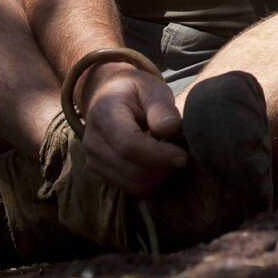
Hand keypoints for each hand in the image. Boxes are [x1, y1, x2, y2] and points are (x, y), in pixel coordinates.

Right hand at [79, 64, 188, 196]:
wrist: (110, 95)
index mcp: (104, 114)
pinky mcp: (102, 174)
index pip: (129, 145)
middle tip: (182, 152)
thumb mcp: (152, 89)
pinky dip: (151, 180)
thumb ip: (162, 108)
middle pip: (132, 170)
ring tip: (170, 154)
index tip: (184, 156)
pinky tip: (159, 162)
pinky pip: (131, 188)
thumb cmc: (135, 91)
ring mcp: (94, 161)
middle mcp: (93, 142)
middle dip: (164, 167)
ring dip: (159, 175)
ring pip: (133, 184)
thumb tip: (171, 130)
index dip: (159, 155)